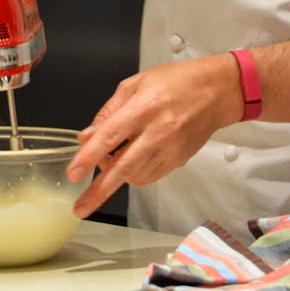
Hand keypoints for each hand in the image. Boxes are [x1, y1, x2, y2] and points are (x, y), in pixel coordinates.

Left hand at [65, 55, 242, 217]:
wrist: (216, 92)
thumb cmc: (176, 82)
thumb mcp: (135, 84)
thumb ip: (108, 111)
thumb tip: (87, 136)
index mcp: (144, 107)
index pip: (110, 136)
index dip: (89, 157)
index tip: (73, 174)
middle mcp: (158, 132)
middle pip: (123, 168)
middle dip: (99, 191)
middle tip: (80, 208)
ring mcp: (171, 150)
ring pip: (135, 176)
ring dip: (116, 177)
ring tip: (109, 161)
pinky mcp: (179, 161)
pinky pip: (149, 176)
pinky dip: (134, 174)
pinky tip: (130, 160)